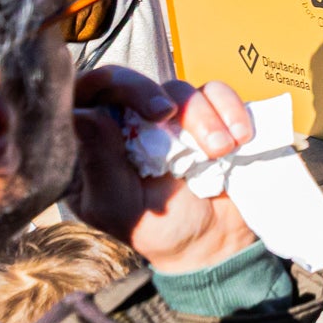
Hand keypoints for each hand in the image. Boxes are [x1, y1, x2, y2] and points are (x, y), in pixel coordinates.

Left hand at [69, 71, 260, 274]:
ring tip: (219, 151)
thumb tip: (81, 115)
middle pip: (124, 80)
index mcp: (93, 147)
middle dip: (146, 92)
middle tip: (166, 114)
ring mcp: (169, 118)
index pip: (82, 97)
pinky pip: (216, 92)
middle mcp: (126, 126)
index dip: (99, 87)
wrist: (216, 243)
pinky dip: (230, 109)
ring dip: (201, 116)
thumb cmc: (160, 231)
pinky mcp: (208, 114)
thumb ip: (99, 163)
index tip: (120, 108)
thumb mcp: (121, 207)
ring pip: (177, 88)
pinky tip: (240, 137)